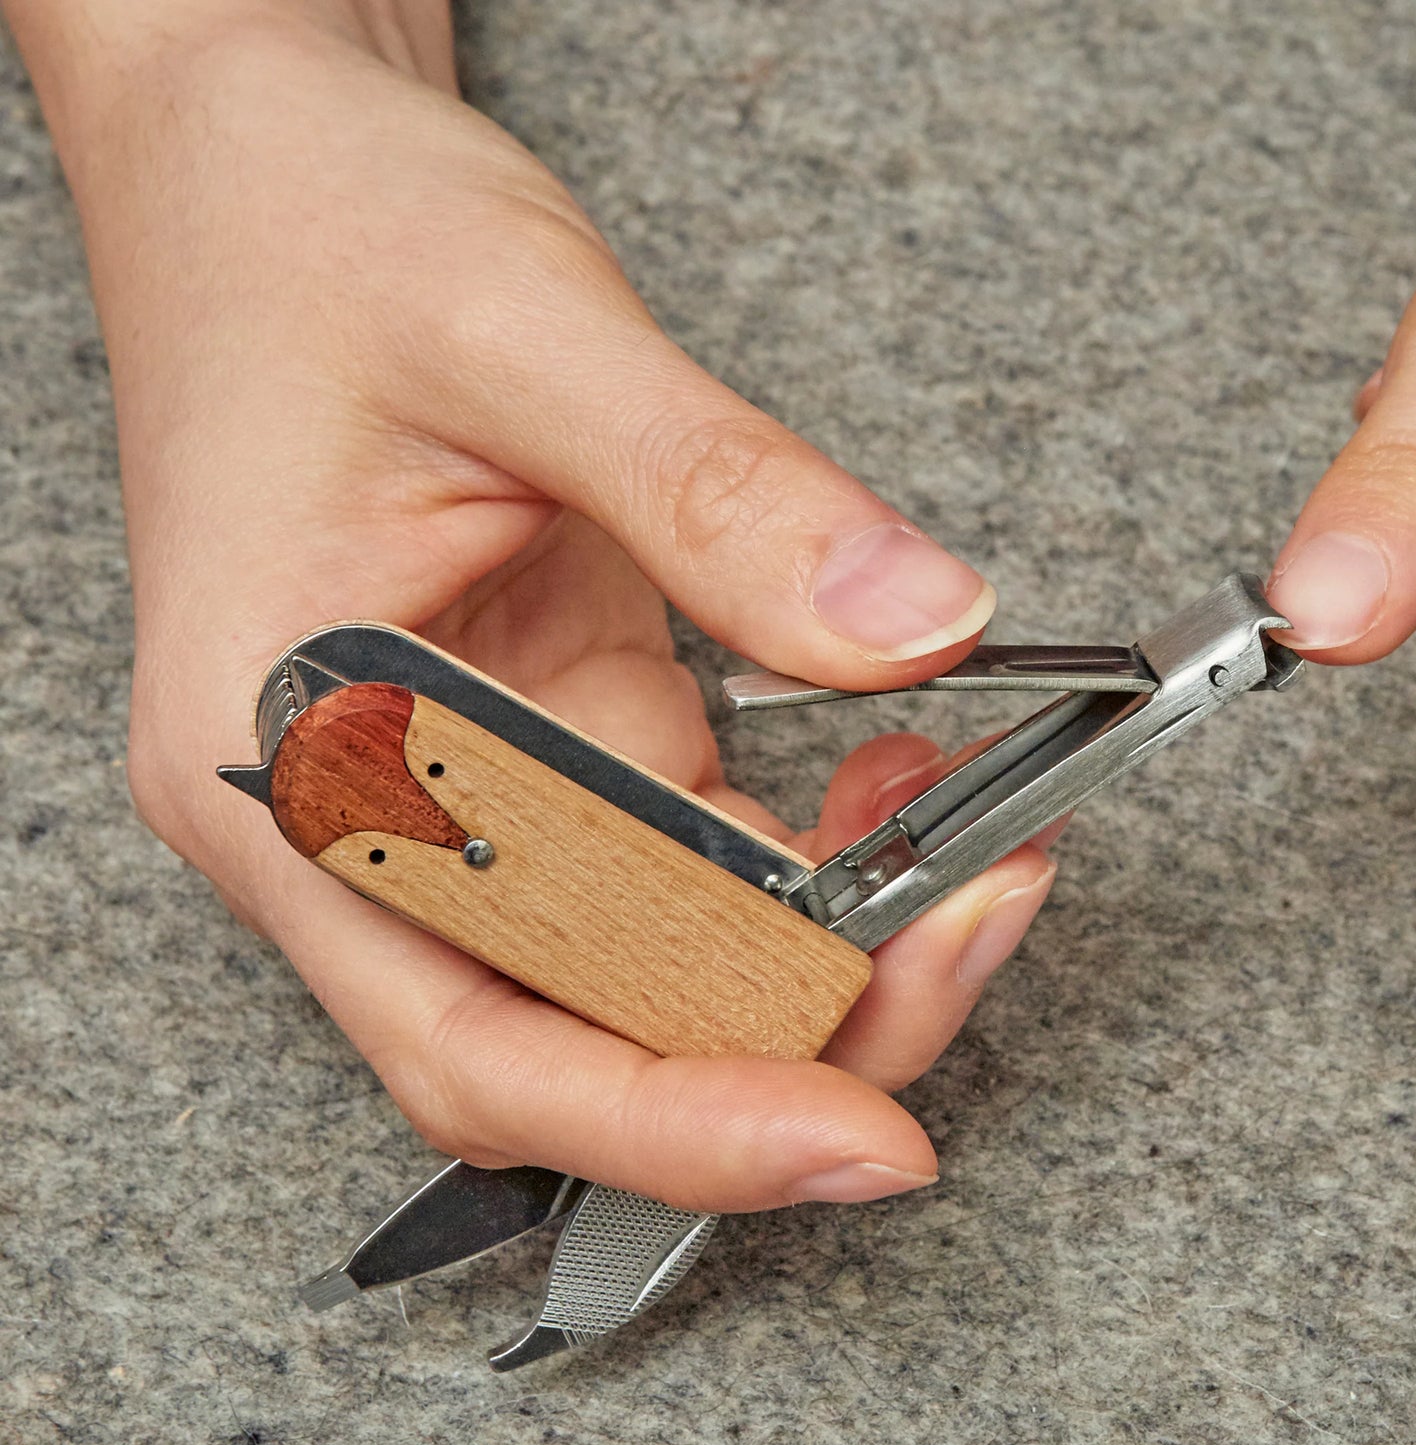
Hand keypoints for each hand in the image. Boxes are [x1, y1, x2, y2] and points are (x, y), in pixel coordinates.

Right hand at [8, 0, 1055, 1211]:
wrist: (267, 167)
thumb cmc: (314, 233)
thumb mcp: (520, 334)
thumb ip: (716, 493)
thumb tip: (912, 621)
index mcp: (281, 759)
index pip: (477, 1035)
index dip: (676, 1124)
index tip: (860, 1137)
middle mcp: (359, 817)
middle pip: (581, 1038)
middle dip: (799, 1032)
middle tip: (979, 924)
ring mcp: (458, 793)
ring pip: (650, 969)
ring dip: (823, 946)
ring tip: (975, 850)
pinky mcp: (545, 744)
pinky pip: (687, 860)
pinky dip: (806, 860)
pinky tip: (902, 785)